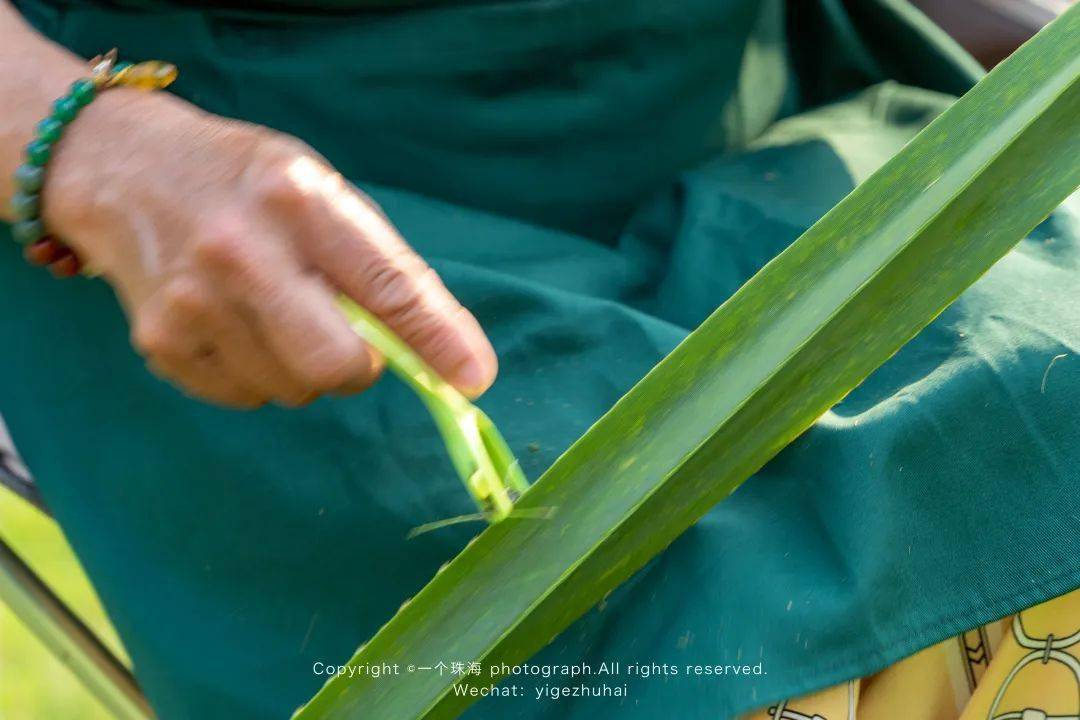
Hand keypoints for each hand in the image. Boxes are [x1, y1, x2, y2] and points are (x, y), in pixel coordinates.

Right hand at [42, 90, 496, 407]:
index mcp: (299, 201)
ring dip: (303, 369)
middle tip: (346, 339)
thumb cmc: (245, 182)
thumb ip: (375, 264)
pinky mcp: (161, 344)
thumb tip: (445, 352)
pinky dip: (258, 374)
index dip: (437, 338)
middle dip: (359, 368)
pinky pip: (246, 397)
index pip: (386, 284)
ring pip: (293, 390)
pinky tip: (234, 324)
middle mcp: (242, 253)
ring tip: (272, 311)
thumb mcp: (318, 192)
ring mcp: (194, 304)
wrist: (121, 170)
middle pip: (336, 365)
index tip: (474, 377)